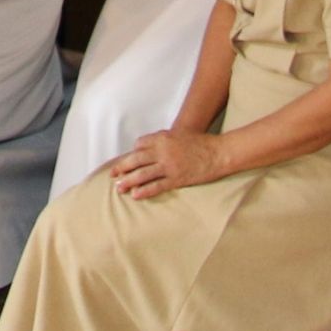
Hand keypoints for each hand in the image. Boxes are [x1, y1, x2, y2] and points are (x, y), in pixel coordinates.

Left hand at [110, 128, 228, 200]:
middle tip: (112, 175)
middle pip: (136, 160)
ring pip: (142, 174)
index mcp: (162, 138)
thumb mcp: (179, 134)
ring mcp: (169, 166)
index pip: (139, 145)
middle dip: (122, 168)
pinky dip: (144, 191)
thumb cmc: (200, 143)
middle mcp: (162, 151)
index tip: (128, 161)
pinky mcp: (177, 179)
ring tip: (119, 188)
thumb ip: (163, 139)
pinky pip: (156, 186)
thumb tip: (148, 146)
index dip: (132, 153)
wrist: (218, 153)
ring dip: (128, 181)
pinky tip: (136, 195)